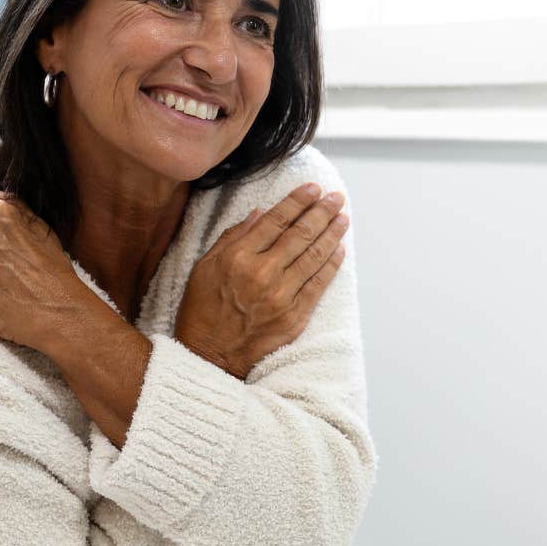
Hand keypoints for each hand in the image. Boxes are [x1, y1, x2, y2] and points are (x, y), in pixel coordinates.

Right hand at [174, 182, 349, 379]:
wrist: (210, 357)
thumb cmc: (203, 310)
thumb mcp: (204, 267)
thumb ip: (233, 237)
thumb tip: (259, 213)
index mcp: (238, 257)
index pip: (276, 220)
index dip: (298, 200)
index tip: (313, 188)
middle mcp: (262, 274)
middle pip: (301, 233)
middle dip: (322, 211)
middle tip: (336, 197)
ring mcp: (281, 296)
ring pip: (314, 255)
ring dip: (332, 233)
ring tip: (343, 217)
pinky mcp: (294, 316)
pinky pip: (319, 284)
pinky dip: (331, 264)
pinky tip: (339, 249)